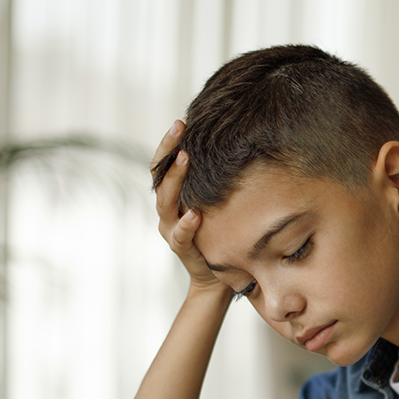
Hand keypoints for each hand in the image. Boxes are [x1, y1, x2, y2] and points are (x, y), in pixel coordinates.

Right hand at [151, 121, 221, 292]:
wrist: (217, 277)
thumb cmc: (222, 234)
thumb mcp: (218, 203)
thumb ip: (218, 182)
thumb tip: (239, 144)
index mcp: (173, 197)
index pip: (163, 164)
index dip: (169, 142)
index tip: (181, 120)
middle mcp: (168, 211)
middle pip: (160, 176)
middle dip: (169, 149)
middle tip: (180, 126)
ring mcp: (172, 230)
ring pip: (166, 202)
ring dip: (175, 179)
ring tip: (185, 158)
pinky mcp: (183, 250)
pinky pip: (180, 237)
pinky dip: (186, 225)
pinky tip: (194, 214)